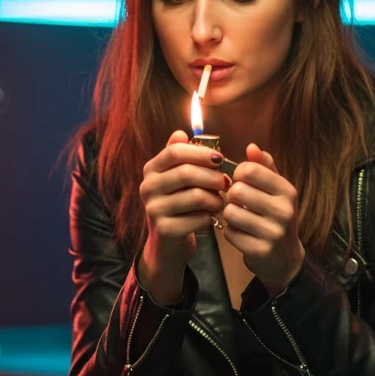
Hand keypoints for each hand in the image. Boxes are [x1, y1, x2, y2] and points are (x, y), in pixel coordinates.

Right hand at [138, 130, 229, 301]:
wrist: (168, 242)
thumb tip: (180, 132)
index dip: (200, 152)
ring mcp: (153, 209)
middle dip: (213, 177)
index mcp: (151, 169)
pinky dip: (211, 218)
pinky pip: (198, 218)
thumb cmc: (179, 203)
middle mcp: (147, 187)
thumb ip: (181, 155)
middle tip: (226, 184)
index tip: (220, 159)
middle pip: (187, 173)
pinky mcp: (165, 229)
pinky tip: (211, 218)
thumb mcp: (178, 178)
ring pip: (197, 196)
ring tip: (220, 202)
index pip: (175, 152)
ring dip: (216, 199)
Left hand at [222, 143, 305, 295]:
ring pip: (230, 212)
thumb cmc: (275, 217)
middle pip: (236, 190)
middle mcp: (284, 210)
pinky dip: (230, 233)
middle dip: (231, 196)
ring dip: (229, 216)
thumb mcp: (276, 190)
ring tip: (239, 219)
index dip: (237, 175)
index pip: (249, 169)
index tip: (241, 182)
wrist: (285, 258)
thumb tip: (251, 146)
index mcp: (287, 191)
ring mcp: (273, 232)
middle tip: (238, 203)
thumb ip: (264, 167)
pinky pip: (229, 233)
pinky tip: (241, 234)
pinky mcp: (260, 250)